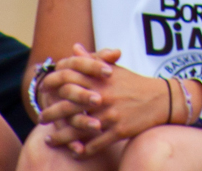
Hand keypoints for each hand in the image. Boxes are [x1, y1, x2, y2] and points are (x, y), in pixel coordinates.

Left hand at [44, 47, 169, 156]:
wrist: (161, 99)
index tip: (43, 91)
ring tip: (49, 141)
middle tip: (41, 119)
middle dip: (51, 114)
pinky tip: (74, 153)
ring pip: (79, 129)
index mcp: (100, 79)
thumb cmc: (135, 83)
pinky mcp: (119, 131)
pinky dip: (83, 151)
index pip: (69, 79)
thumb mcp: (114, 68)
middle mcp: (103, 96)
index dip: (53, 85)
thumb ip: (92, 60)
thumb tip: (74, 48)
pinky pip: (96, 144)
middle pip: (69, 106)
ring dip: (61, 137)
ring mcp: (110, 115)